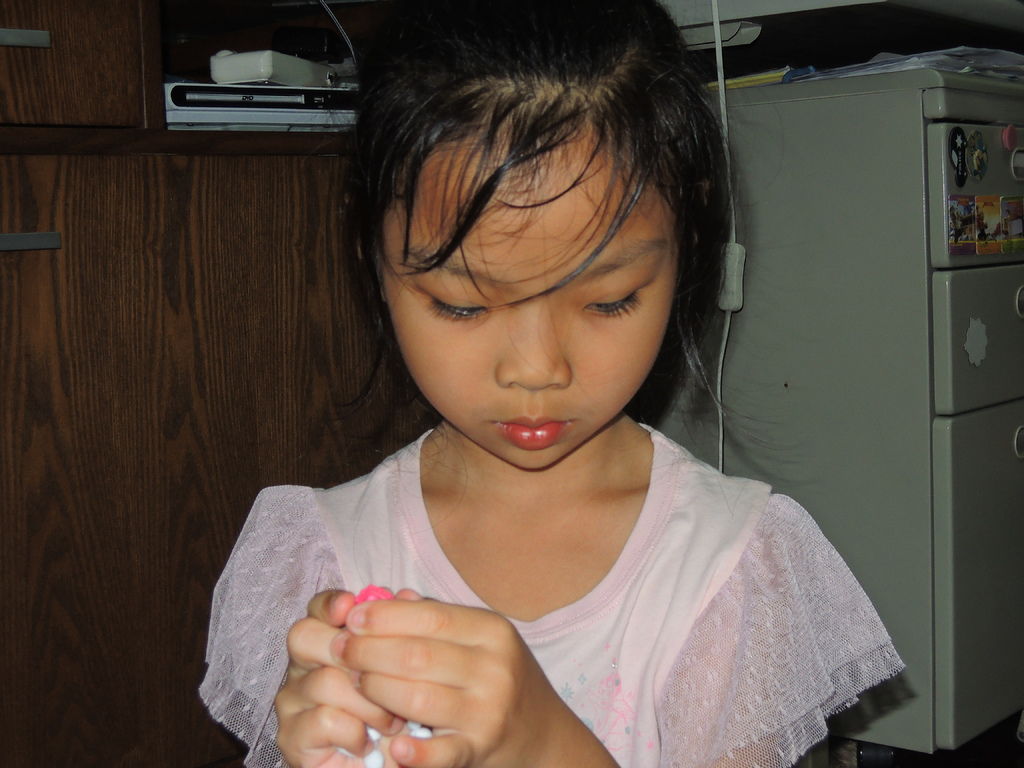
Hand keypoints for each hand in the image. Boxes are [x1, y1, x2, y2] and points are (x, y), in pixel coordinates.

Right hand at [274, 590, 405, 767]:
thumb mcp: (405, 673)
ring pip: (325, 681)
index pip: (317, 609)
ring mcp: (292, 702)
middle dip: (350, 652)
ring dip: (369, 703)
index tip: (349, 607)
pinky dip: (356, 732)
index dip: (330, 604)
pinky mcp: (292, 737)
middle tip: (384, 675)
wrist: (384, 766)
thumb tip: (405, 595)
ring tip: (392, 722)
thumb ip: (402, 632)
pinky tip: (368, 743)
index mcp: (325, 642)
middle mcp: (301, 667)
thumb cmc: (394, 717)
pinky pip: (326, 719)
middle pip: (304, 636)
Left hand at [340, 598, 615, 767]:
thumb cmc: (496, 676)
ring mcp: (488, 710)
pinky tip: (394, 744)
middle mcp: (494, 667)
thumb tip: (384, 598)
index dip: (384, 616)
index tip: (352, 618)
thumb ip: (434, 617)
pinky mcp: (481, 748)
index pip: (429, 617)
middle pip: (416, 655)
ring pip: (418, 697)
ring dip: (375, 690)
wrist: (541, 731)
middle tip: (339, 651)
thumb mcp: (478, 638)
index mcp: (492, 631)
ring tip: (354, 684)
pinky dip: (416, 752)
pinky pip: (443, 751)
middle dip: (368, 652)